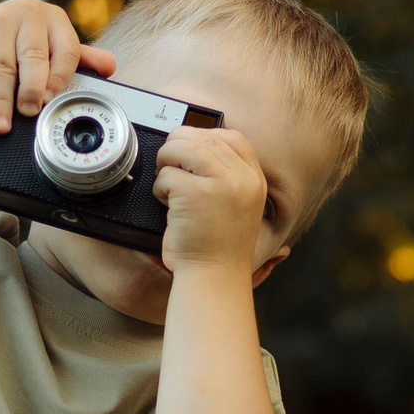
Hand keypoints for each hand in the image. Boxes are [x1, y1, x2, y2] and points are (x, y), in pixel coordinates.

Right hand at [0, 0, 116, 136]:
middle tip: (30, 113)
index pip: (66, 49)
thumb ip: (80, 57)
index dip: (61, 78)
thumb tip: (110, 68)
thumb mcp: (52, 43)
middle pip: (31, 57)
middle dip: (31, 89)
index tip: (54, 101)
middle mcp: (25, 17)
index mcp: (53, 19)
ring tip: (0, 127)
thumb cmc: (22, 42)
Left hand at [154, 126, 269, 279]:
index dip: (203, 139)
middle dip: (177, 151)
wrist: (214, 276)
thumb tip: (195, 144)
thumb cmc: (218, 246)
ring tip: (169, 189)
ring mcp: (221, 183)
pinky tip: (169, 207)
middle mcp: (242, 177)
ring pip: (180, 148)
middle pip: (199, 137)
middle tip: (172, 173)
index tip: (190, 159)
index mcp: (254, 178)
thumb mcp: (238, 204)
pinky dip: (159, 190)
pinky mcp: (196, 192)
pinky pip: (166, 174)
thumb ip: (227, 174)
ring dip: (165, 165)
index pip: (230, 136)